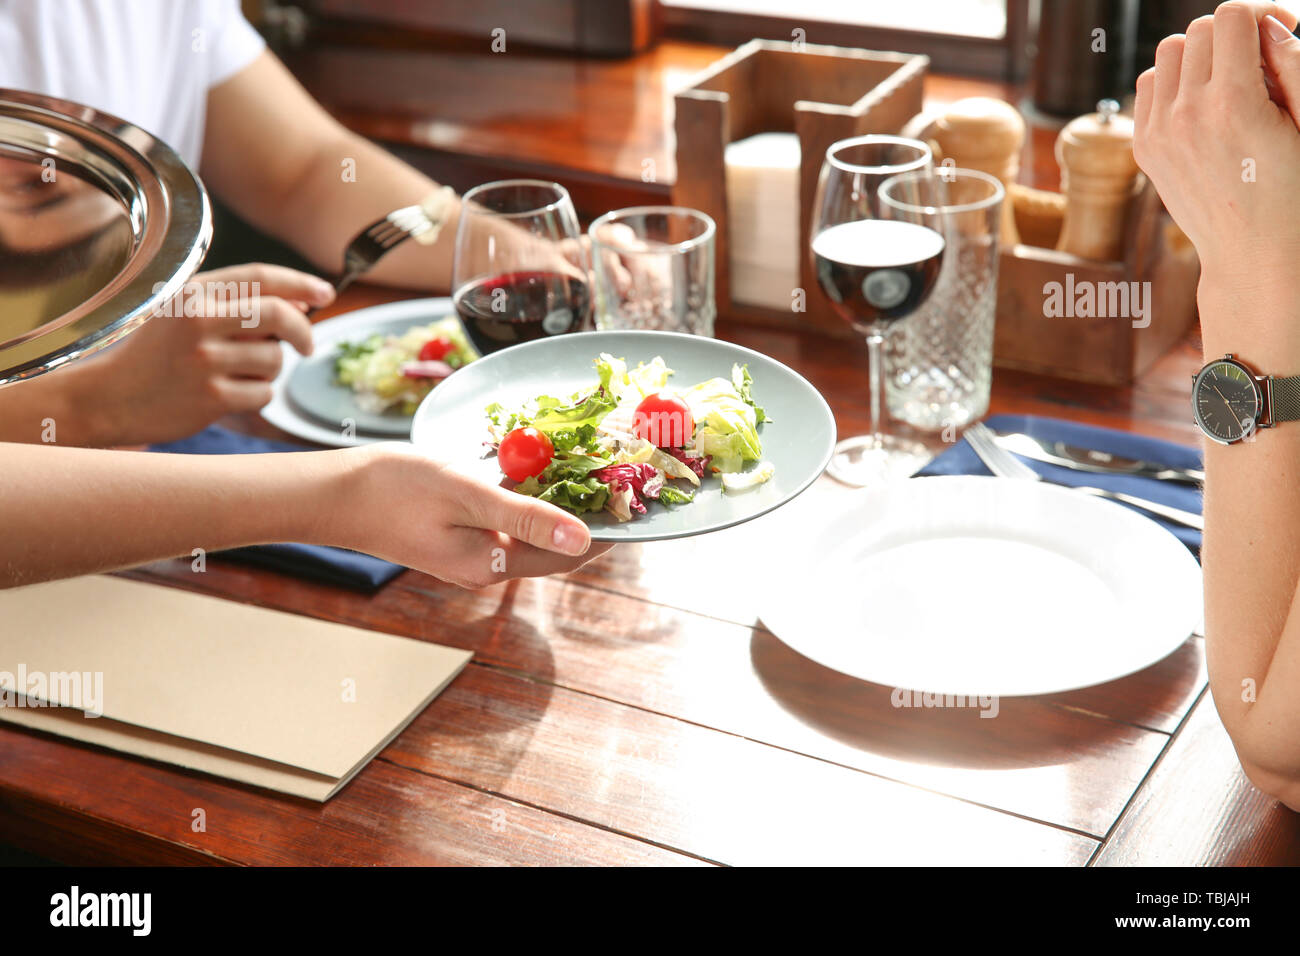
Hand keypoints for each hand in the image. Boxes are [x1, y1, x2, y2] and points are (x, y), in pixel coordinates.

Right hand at [68, 263, 333, 444]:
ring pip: (274, 359)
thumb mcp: (186, 314)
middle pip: (278, 314)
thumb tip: (303, 306)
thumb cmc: (158, 354)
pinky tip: (229, 394)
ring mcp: (204, 360)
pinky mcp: (211, 396)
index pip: (261, 277)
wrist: (113, 397)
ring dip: (269, 369)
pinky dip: (258, 395)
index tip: (326, 293)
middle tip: (307, 346)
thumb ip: (237, 304)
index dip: (301, 284)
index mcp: (194, 293)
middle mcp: (198, 321)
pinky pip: (264, 392)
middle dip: (303, 331)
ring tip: (237, 373)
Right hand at [331, 442, 613, 587]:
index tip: (635, 496)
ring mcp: (472, 556)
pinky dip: (531, 501)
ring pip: (534, 534)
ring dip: (561, 505)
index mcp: (493, 564)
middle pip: (556, 546)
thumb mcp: (466, 493)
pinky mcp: (459, 539)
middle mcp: (488, 568)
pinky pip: (510, 524)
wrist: (332, 495)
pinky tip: (539, 471)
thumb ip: (525, 516)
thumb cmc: (392, 488)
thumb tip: (585, 538)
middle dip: (589, 515)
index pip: (572, 554)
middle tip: (618, 474)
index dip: (607, 528)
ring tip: (590, 468)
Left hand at [1134, 1, 1299, 275]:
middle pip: (1198, 31)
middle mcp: (1186, 114)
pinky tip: (1202, 100)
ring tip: (1230, 78)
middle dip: (1233, 33)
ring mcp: (1158, 132)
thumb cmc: (1294, 189)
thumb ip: (1292, 64)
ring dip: (1199, 54)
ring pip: (1167, 54)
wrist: (1253, 250)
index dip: (1262, 12)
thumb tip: (1268, 24)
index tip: (1281, 28)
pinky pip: (1149, 87)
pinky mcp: (1144, 147)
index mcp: (1232, 104)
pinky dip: (1173, 81)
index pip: (1231, 16)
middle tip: (1261, 60)